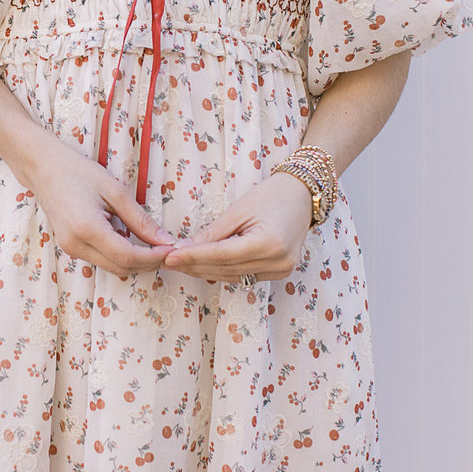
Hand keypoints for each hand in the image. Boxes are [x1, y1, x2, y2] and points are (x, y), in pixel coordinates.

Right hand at [25, 135, 175, 280]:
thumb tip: (164, 240)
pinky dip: (121, 256)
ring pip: (112, 268)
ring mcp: (71, 249)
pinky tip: (132, 240)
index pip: (128, 257)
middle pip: (121, 268)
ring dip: (136, 261)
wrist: (44, 168)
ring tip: (153, 244)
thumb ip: (140, 219)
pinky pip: (102, 260)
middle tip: (167, 248)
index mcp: (88, 229)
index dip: (153, 257)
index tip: (172, 248)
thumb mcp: (115, 191)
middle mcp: (76, 245)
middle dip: (148, 262)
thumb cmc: (79, 173)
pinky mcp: (70, 248)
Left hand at [161, 173, 313, 282]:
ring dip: (205, 270)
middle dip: (194, 265)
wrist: (304, 196)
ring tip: (181, 263)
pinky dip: (223, 271)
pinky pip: (244, 276)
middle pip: (225, 269)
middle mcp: (277, 262)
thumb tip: (184, 247)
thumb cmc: (272, 195)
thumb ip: (213, 232)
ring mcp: (281, 271)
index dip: (193, 257)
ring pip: (233, 276)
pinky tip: (204, 265)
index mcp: (268, 243)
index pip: (221, 255)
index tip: (169, 256)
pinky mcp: (280, 273)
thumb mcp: (239, 209)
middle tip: (168, 260)